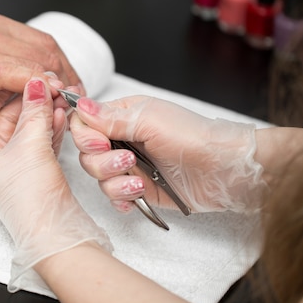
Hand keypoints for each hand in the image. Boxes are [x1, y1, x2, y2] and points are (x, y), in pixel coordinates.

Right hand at [0, 10, 80, 125]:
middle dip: (68, 77)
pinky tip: (45, 100)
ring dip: (59, 85)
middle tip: (77, 101)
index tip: (72, 88)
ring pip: (37, 60)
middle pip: (47, 49)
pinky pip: (17, 74)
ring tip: (67, 107)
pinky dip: (37, 87)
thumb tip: (23, 86)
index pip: (42, 42)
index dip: (64, 66)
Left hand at [0, 78, 111, 291]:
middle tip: (48, 81)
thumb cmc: (30, 199)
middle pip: (8, 115)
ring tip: (59, 94)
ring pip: (29, 126)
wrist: (56, 234)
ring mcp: (18, 164)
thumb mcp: (29, 146)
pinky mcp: (39, 170)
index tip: (16, 72)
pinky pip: (43, 139)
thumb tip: (37, 82)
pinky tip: (61, 113)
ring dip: (44, 109)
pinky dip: (52, 125)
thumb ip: (34, 111)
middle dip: (28, 97)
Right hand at [69, 95, 266, 213]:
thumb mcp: (148, 120)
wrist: (222, 169)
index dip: (85, 135)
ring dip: (114, 182)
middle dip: (101, 161)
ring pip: (98, 177)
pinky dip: (121, 198)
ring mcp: (129, 166)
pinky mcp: (138, 189)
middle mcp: (122, 140)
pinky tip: (137, 194)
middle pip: (86, 152)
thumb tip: (80, 104)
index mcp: (122, 116)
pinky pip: (113, 197)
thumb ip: (110, 117)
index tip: (102, 142)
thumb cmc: (191, 136)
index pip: (84, 123)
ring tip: (138, 181)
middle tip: (126, 161)